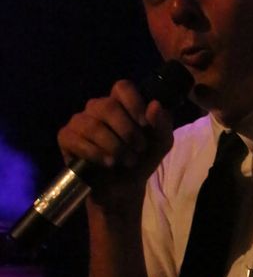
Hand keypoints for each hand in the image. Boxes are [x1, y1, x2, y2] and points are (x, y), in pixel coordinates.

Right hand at [57, 79, 172, 209]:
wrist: (123, 189)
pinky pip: (76, 139)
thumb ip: (163, 124)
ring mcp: (80, 121)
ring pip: (93, 124)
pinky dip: (95, 153)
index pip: (122, 87)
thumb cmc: (140, 160)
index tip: (144, 125)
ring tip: (126, 161)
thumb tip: (154, 105)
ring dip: (114, 146)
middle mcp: (98, 108)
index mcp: (121, 104)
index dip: (134, 103)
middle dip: (127, 131)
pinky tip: (108, 163)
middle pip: (108, 105)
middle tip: (138, 150)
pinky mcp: (66, 137)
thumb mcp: (160, 144)